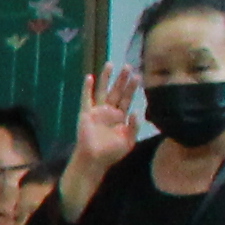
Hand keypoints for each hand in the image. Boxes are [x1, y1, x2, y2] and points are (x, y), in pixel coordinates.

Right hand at [71, 58, 142, 180]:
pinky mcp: (86, 113)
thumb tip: (136, 110)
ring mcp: (97, 111)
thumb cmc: (112, 153)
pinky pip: (86, 99)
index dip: (132, 87)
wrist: (95, 160)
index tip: (138, 75)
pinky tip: (89, 77)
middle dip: (122, 79)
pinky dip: (87, 88)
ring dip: (106, 78)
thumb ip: (134, 126)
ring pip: (102, 91)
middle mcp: (109, 111)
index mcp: (120, 116)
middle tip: (128, 66)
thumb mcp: (129, 141)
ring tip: (110, 64)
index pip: (127, 98)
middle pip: (117, 91)